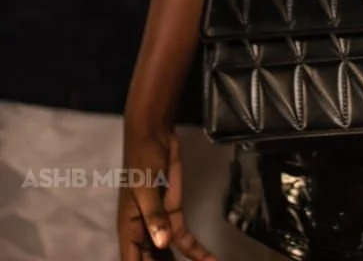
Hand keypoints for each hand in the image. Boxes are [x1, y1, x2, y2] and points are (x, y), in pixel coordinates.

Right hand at [117, 124, 218, 259]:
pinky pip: (185, 239)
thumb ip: (154, 216)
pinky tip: (210, 260)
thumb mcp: (145, 188)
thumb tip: (163, 243)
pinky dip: (197, 252)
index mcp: (129, 229)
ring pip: (169, 256)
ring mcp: (160, 224)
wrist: (154, 136)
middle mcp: (143, 231)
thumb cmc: (142, 161)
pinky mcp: (175, 215)